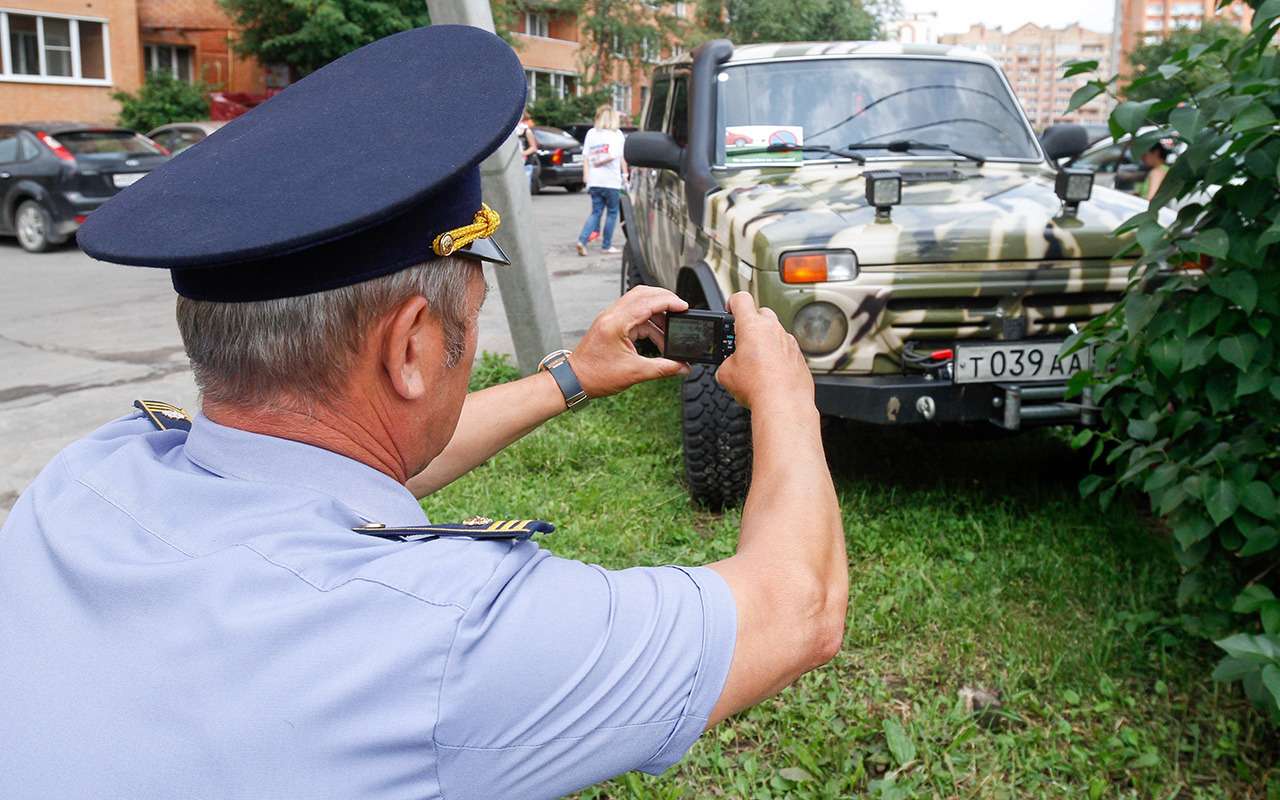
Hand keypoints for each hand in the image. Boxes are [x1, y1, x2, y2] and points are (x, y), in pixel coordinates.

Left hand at [570, 287, 690, 397]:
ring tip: (671, 330)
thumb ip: (663, 368)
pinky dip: (649, 322)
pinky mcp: (611, 324)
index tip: (684, 307)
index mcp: (616, 323)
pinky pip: (634, 315)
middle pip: (643, 294)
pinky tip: (658, 337)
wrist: (574, 380)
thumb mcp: (635, 373)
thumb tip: (683, 367)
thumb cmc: (595, 376)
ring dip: (657, 313)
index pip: (647, 302)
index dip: (669, 302)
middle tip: (681, 310)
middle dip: (665, 300)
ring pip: (639, 303)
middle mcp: (612, 315)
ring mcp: (610, 318)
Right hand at [715, 292, 814, 409]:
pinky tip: (771, 374)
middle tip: (742, 342)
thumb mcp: (726, 374)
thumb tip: (729, 367)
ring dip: (765, 342)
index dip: (732, 303)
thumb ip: (726, 362)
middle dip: (751, 325)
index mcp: (752, 327)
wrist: (783, 404)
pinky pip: (786, 350)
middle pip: (761, 313)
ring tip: (756, 363)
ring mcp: (789, 342)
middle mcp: (773, 329)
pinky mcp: (799, 356)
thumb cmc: (758, 387)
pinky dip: (778, 357)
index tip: (730, 310)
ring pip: (775, 333)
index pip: (741, 300)